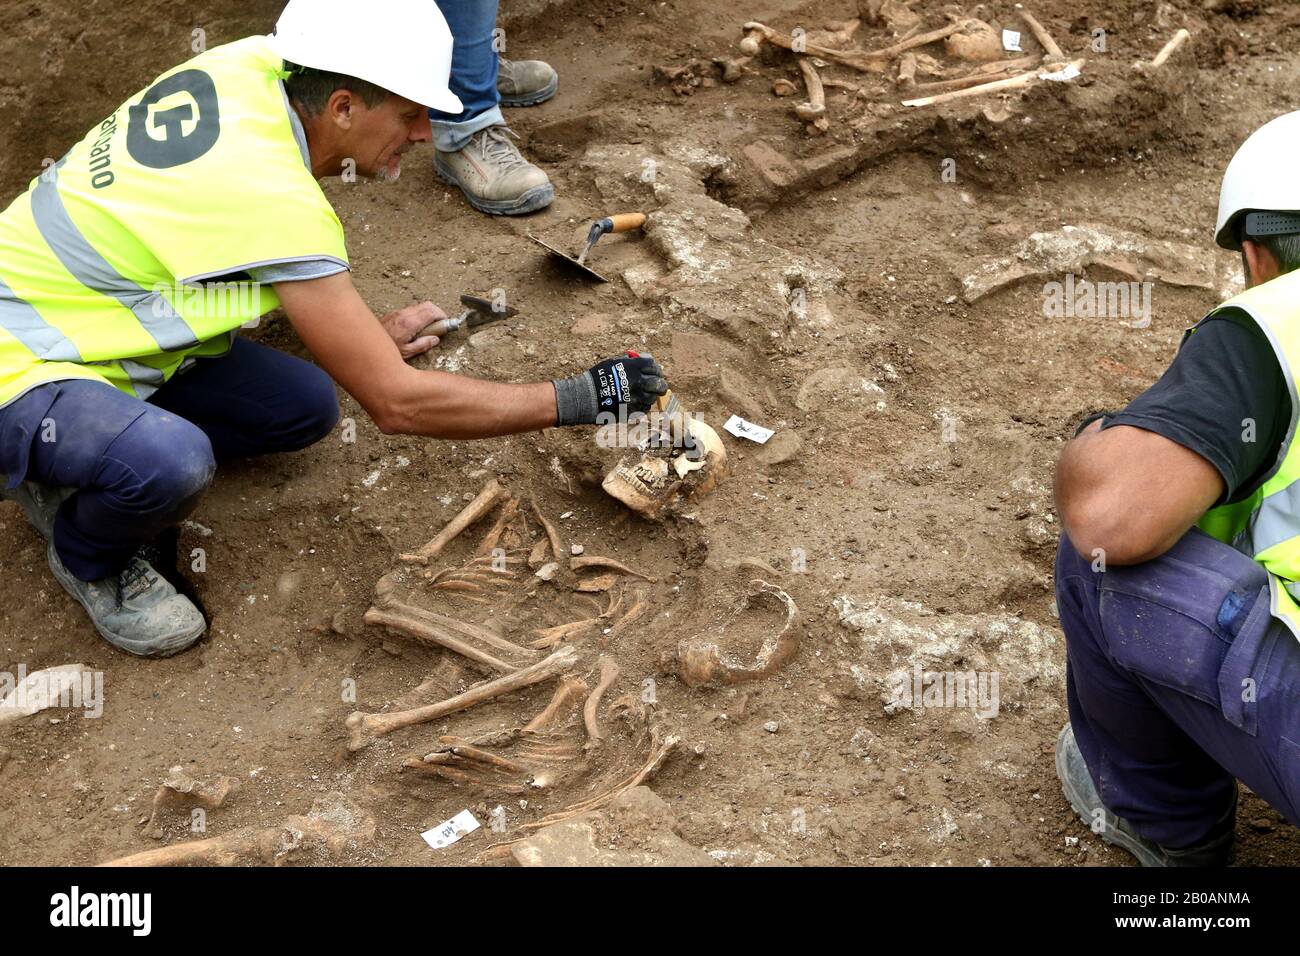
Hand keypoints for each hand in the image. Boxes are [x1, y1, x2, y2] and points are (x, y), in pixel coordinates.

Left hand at [381, 301, 444, 359]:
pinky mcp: (393, 314)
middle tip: (441, 326)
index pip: (432, 311)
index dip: (443, 315)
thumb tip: (435, 339)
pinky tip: (417, 328)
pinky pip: (411, 310)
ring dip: (428, 314)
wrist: (363, 344)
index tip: (447, 324)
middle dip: (438, 313)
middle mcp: (404, 314)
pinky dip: (419, 316)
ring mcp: (398, 312)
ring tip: (429, 329)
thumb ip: (423, 345)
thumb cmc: (386, 350)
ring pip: (419, 307)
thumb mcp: (407, 353)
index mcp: (409, 323)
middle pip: (428, 305)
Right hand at [552, 353, 668, 425]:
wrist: (585, 397)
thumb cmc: (598, 377)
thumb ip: (632, 361)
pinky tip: (632, 402)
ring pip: (652, 398)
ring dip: (648, 396)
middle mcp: (639, 382)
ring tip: (638, 394)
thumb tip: (646, 358)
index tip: (654, 373)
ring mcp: (637, 399)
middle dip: (659, 385)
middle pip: (660, 384)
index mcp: (634, 367)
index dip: (656, 370)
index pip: (654, 366)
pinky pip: (644, 409)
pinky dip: (641, 406)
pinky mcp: (633, 412)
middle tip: (656, 386)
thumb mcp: (614, 363)